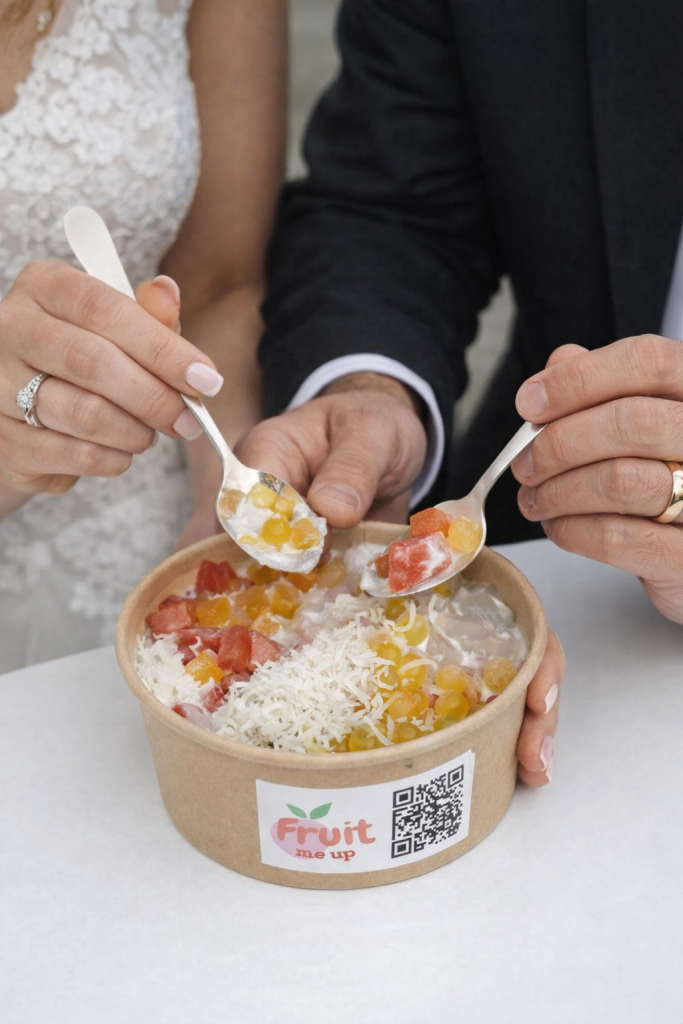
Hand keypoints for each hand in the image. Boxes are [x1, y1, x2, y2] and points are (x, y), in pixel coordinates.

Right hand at [0, 263, 222, 494]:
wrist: (24, 407)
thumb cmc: (83, 357)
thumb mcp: (117, 327)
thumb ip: (147, 315)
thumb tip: (168, 292)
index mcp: (44, 286)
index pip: (107, 311)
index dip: (163, 349)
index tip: (206, 380)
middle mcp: (10, 328)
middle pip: (94, 363)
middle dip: (156, 397)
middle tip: (189, 420)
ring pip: (85, 413)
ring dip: (136, 432)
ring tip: (151, 433)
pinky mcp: (2, 438)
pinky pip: (73, 454)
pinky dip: (113, 459)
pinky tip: (122, 452)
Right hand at [235, 372, 561, 785]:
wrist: (390, 438)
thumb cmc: (372, 425)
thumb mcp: (372, 434)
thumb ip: (352, 468)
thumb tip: (331, 509)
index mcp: (264, 457)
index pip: (244, 507)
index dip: (264, 543)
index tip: (296, 570)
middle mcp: (259, 503)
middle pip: (231, 553)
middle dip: (243, 597)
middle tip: (266, 641)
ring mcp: (278, 537)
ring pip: (251, 581)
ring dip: (268, 615)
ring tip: (284, 656)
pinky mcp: (301, 563)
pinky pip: (287, 593)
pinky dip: (300, 619)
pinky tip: (314, 648)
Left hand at [512, 336, 682, 623]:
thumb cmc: (667, 474)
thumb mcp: (644, 418)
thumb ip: (604, 386)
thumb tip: (559, 362)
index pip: (647, 361)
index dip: (578, 378)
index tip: (529, 403)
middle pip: (632, 421)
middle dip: (559, 443)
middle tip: (524, 464)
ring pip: (621, 481)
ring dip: (558, 491)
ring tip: (535, 499)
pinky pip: (618, 537)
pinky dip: (571, 529)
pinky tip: (557, 525)